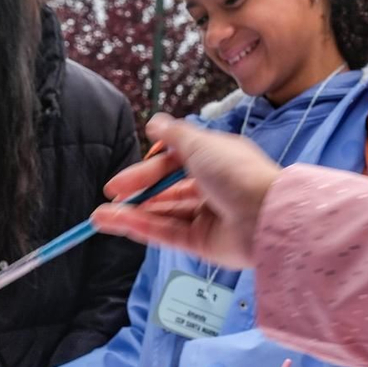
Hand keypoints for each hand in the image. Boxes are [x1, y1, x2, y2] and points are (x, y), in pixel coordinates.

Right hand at [91, 114, 279, 268]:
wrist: (265, 216)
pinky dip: (140, 227)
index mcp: (217, 160)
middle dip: (138, 189)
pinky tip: (115, 222)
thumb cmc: (239, 173)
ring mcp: (207, 217)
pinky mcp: (201, 243)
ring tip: (102, 214)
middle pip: (167, 188)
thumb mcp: (202, 144)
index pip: (175, 161)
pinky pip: (165, 233)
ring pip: (163, 213)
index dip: (150, 165)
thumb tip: (154, 123)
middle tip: (112, 191)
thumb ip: (174, 135)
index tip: (128, 171)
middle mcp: (212, 188)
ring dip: (132, 212)